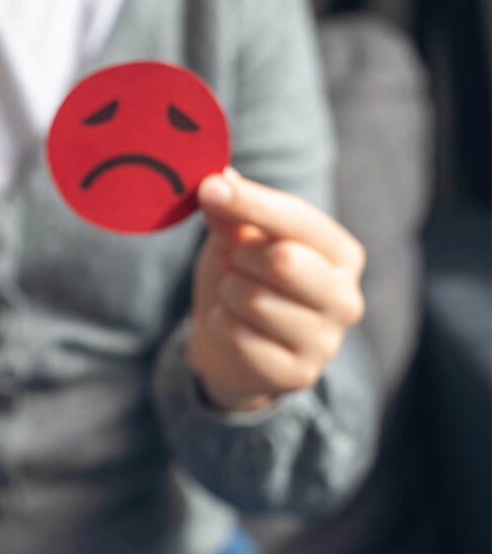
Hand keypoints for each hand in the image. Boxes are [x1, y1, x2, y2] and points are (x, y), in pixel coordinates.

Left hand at [188, 168, 365, 411]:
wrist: (228, 350)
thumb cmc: (241, 280)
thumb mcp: (234, 240)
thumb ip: (232, 212)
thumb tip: (221, 178)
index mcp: (340, 253)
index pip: (298, 219)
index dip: (251, 202)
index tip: (209, 188)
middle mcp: (346, 297)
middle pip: (283, 260)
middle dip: (241, 256)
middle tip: (235, 263)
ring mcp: (326, 341)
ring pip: (253, 299)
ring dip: (227, 294)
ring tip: (235, 299)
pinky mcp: (297, 375)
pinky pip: (239, 336)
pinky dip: (221, 326)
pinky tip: (232, 329)